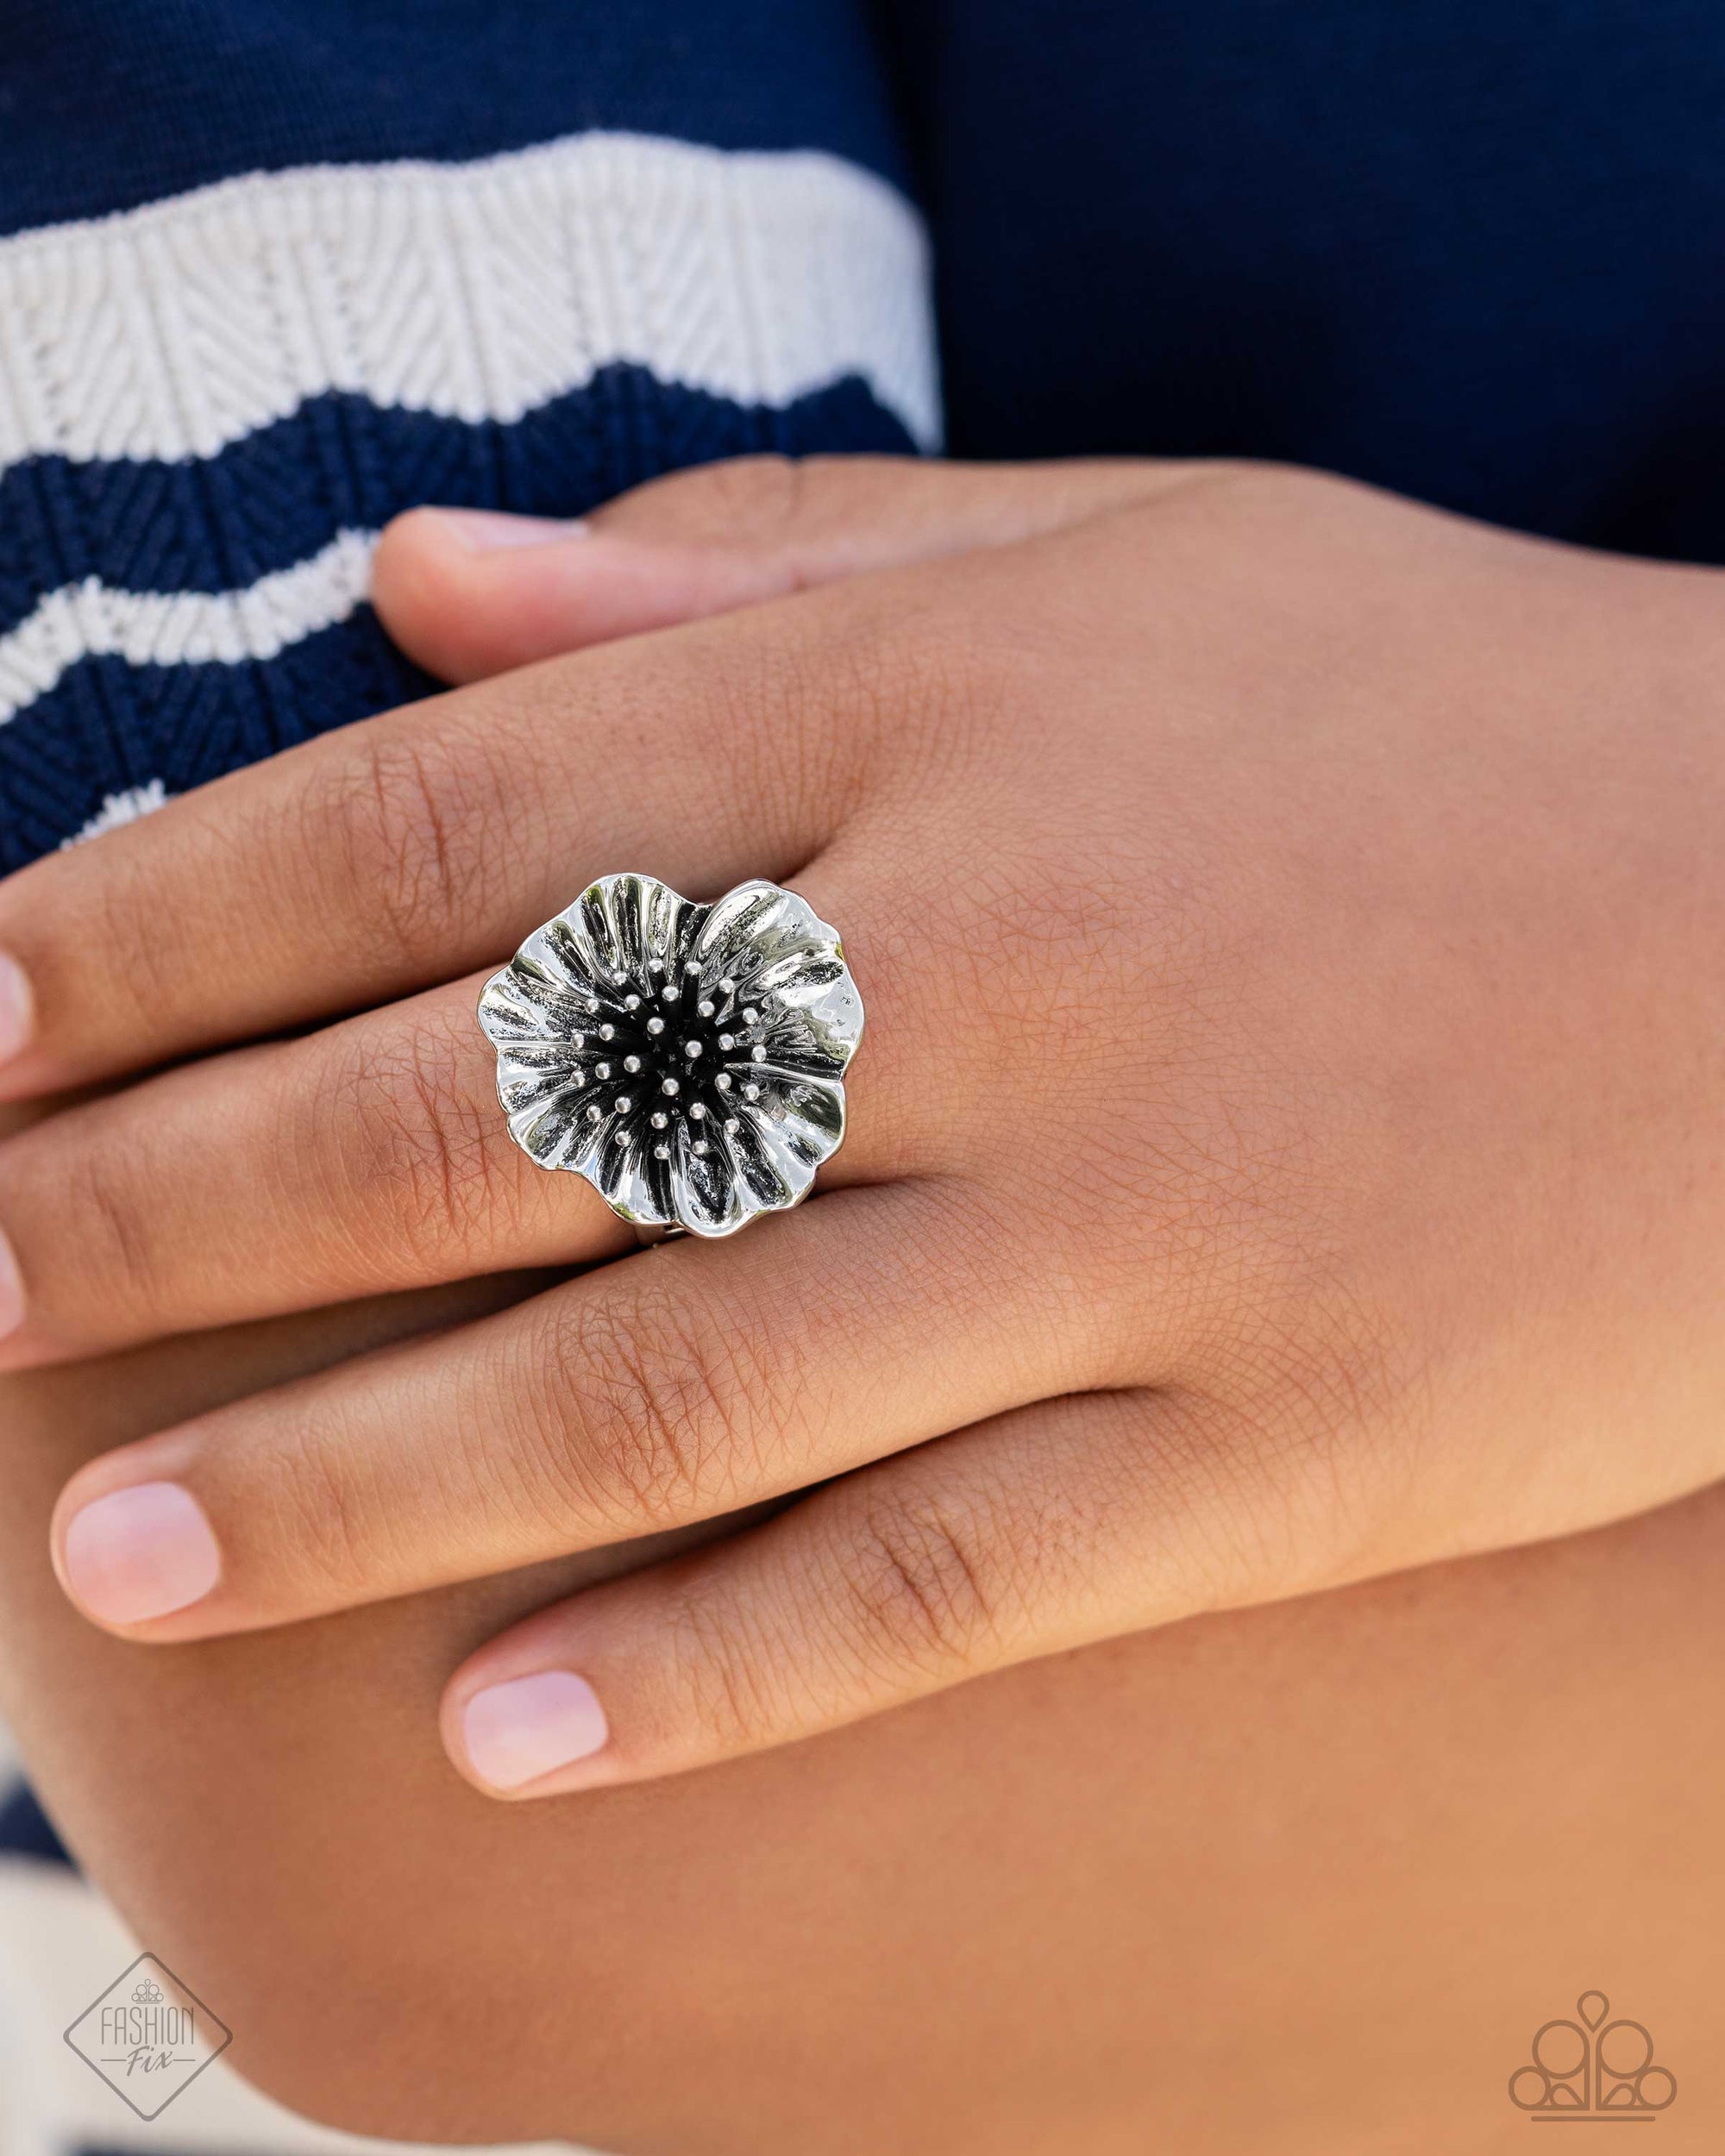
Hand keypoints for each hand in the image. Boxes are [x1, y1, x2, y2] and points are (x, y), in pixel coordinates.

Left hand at [5, 455, 1723, 1798]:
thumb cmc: (1439, 714)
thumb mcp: (1121, 554)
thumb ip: (756, 560)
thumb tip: (410, 580)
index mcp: (929, 712)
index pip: (444, 815)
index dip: (160, 925)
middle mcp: (997, 956)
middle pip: (490, 1102)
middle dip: (168, 1210)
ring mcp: (1144, 1217)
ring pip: (669, 1371)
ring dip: (362, 1481)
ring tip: (116, 1567)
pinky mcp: (1292, 1442)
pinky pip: (950, 1571)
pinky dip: (715, 1660)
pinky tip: (498, 1735)